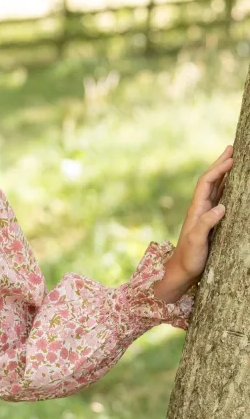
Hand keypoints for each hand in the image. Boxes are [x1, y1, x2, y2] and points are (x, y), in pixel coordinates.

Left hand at [170, 143, 233, 284]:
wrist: (182, 271)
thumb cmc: (189, 258)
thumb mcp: (197, 241)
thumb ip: (206, 224)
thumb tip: (221, 207)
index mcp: (196, 209)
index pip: (206, 183)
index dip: (218, 170)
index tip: (232, 159)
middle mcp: (200, 208)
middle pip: (211, 180)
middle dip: (221, 164)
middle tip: (232, 148)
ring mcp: (205, 213)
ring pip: (216, 187)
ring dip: (225, 173)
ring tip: (235, 159)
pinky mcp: (211, 221)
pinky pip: (220, 198)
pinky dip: (228, 187)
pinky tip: (235, 184)